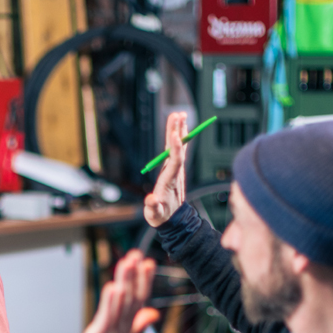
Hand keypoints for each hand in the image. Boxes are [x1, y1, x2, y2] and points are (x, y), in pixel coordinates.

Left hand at [69, 250, 159, 332]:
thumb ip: (139, 325)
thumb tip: (153, 313)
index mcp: (129, 326)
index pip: (140, 299)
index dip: (144, 281)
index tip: (148, 261)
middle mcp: (123, 327)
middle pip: (132, 298)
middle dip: (134, 276)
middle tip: (136, 255)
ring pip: (121, 305)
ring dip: (125, 284)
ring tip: (127, 265)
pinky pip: (107, 319)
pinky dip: (111, 304)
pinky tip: (113, 289)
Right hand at [143, 111, 187, 227]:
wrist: (172, 219)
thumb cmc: (161, 215)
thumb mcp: (154, 214)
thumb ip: (153, 206)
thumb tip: (151, 200)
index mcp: (170, 180)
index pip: (175, 161)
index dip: (176, 147)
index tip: (175, 134)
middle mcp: (175, 172)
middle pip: (178, 149)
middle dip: (178, 132)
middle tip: (178, 114)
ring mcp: (175, 169)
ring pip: (179, 147)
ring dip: (179, 130)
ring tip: (180, 114)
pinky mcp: (173, 169)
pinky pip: (176, 150)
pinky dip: (177, 138)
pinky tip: (178, 128)